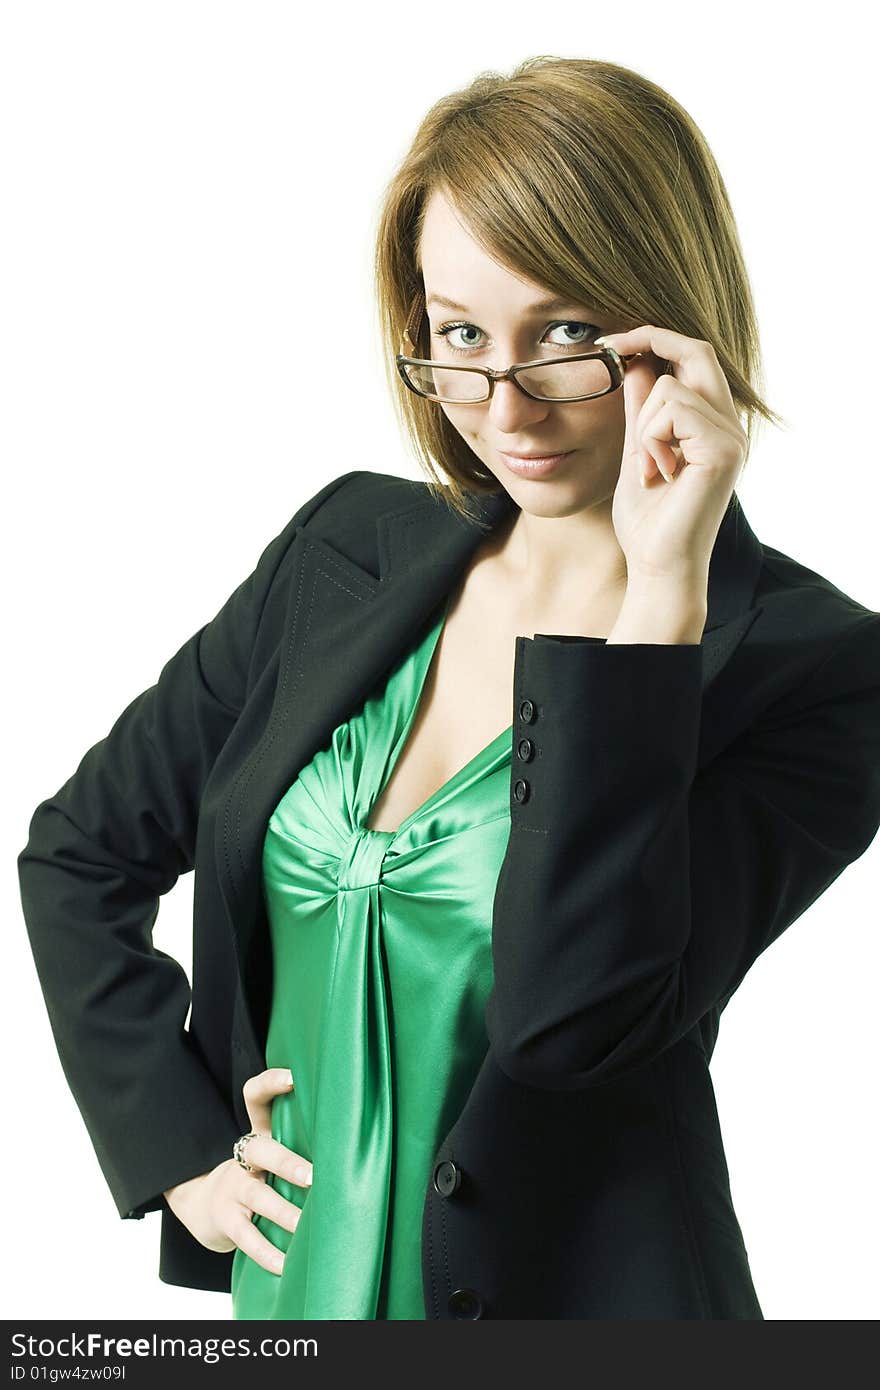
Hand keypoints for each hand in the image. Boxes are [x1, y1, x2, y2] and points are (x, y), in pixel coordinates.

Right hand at [162, 1067, 311, 1276]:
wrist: (204, 1208)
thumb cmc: (258, 1176)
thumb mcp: (272, 1154)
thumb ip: (301, 1142)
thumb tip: (358, 1137)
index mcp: (260, 1135)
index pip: (255, 1098)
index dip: (270, 1084)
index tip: (294, 1078)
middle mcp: (244, 1158)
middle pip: (261, 1150)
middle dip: (287, 1162)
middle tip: (313, 1177)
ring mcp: (232, 1189)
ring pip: (258, 1197)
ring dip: (285, 1213)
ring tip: (307, 1225)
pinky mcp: (226, 1221)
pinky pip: (246, 1238)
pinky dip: (267, 1252)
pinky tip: (285, 1265)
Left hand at [596, 326, 746, 586]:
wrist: (657, 566)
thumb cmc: (648, 522)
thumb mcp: (637, 453)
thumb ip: (640, 411)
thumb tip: (637, 364)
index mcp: (714, 425)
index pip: (694, 357)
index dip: (656, 338)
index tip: (612, 343)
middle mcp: (731, 426)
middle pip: (697, 351)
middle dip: (649, 338)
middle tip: (609, 347)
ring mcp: (732, 437)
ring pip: (670, 386)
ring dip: (642, 426)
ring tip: (647, 469)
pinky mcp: (724, 450)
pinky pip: (674, 410)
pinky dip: (651, 440)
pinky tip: (656, 474)